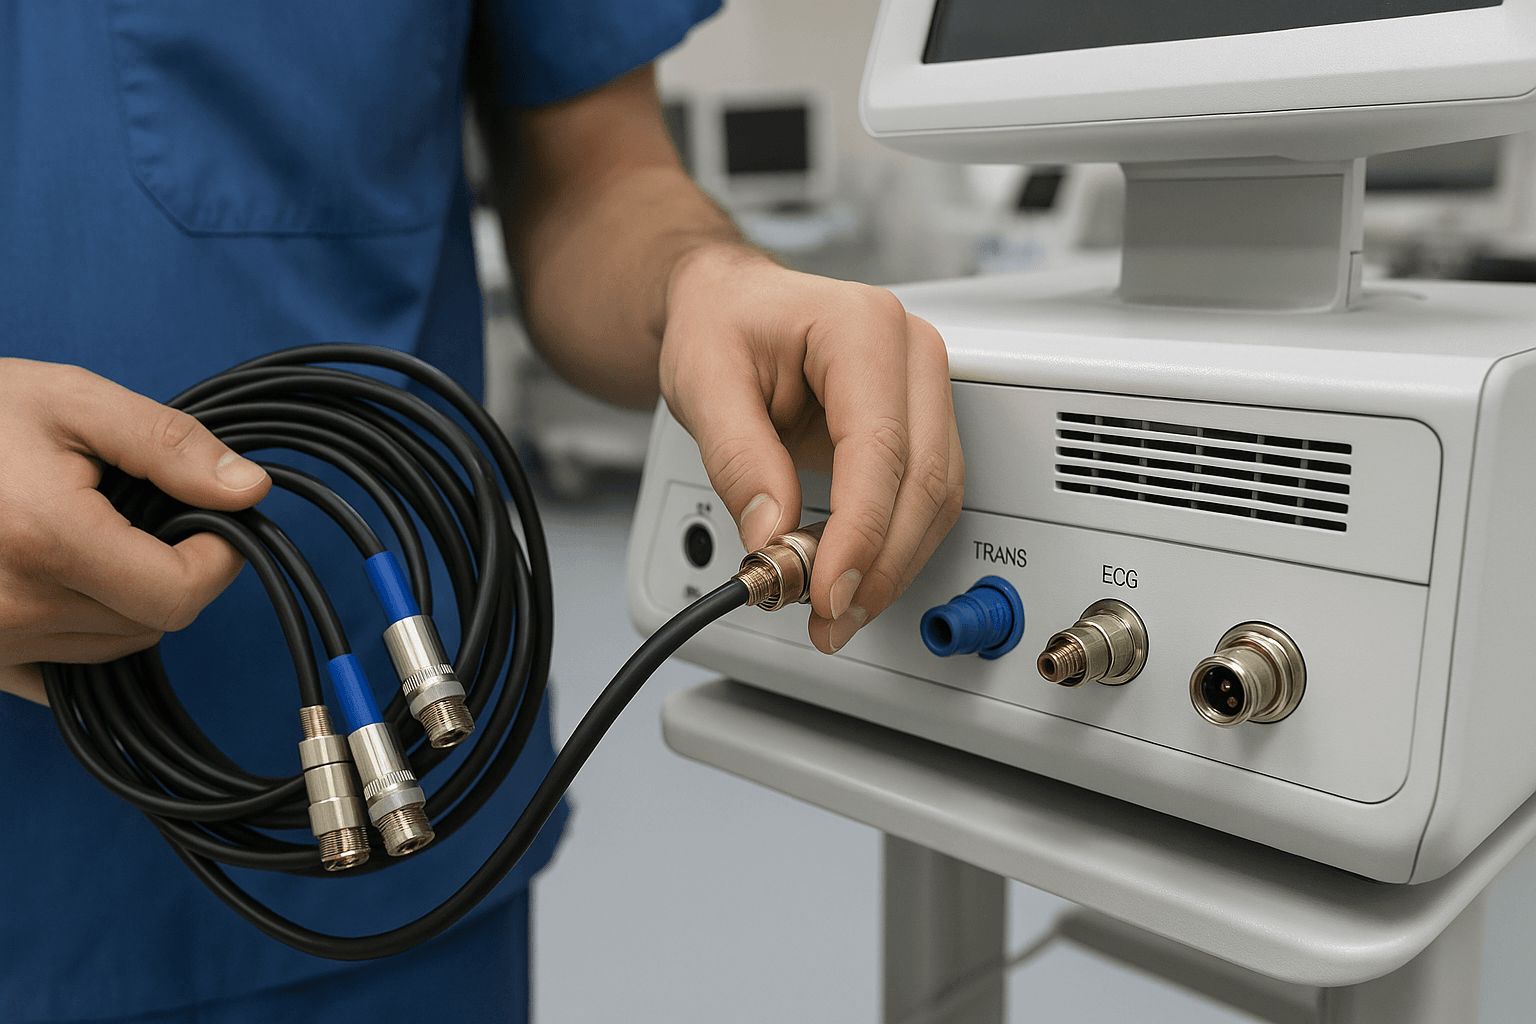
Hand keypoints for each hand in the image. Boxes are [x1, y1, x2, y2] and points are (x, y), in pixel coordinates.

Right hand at [0, 360, 270, 704]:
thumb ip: (169, 445)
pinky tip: (59, 577)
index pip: (180, 595)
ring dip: (125, 598)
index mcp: (44, 539)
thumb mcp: (72, 402)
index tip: (211, 517)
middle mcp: (11, 608)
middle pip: (152, 623)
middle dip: (168, 569)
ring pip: (114, 647)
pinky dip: (81, 629)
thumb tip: (251, 489)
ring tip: (83, 533)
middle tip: (131, 512)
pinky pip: (64, 673)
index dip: (216, 557)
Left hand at [660, 244, 963, 653]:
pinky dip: (894, 546)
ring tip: (836, 608)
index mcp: (863, 327)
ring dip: (893, 565)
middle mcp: (911, 354)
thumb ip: (738, 458)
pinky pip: (926, 497)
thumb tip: (773, 534)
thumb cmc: (721, 323)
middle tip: (829, 615)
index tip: (828, 588)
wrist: (728, 306)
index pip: (881, 448)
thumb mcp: (703, 382)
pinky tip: (853, 576)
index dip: (861, 531)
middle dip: (881, 563)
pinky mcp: (921, 425)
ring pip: (938, 497)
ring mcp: (926, 388)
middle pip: (925, 479)